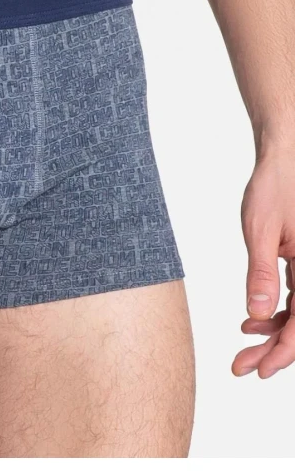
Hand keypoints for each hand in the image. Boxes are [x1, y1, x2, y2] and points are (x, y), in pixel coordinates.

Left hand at [232, 152, 294, 377]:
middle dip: (275, 350)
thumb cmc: (275, 187)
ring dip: (275, 333)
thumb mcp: (261, 229)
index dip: (284, 351)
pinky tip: (253, 321)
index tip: (258, 370)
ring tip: (244, 344)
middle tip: (241, 366)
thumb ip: (261, 272)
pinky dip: (277, 312)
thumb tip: (255, 313)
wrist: (286, 158)